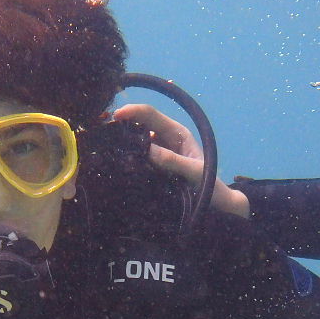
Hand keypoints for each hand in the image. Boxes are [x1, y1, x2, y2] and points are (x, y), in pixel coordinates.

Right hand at [108, 104, 250, 217]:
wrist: (217, 206)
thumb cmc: (211, 187)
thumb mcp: (194, 172)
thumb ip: (173, 161)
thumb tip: (148, 149)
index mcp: (178, 133)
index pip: (151, 115)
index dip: (132, 112)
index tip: (115, 116)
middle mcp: (167, 139)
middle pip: (140, 124)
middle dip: (122, 123)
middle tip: (102, 129)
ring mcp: (160, 152)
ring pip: (136, 139)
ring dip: (122, 139)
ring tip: (104, 143)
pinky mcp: (155, 166)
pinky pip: (138, 156)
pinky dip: (126, 155)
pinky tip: (115, 160)